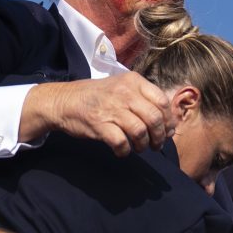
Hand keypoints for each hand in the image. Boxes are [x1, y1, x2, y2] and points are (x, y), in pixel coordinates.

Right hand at [21, 73, 174, 156]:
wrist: (64, 101)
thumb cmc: (96, 97)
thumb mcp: (121, 87)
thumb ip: (144, 101)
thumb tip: (169, 126)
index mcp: (133, 81)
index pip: (162, 101)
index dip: (168, 120)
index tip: (167, 131)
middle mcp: (124, 93)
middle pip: (154, 118)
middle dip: (159, 136)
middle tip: (155, 144)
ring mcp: (111, 108)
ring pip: (140, 132)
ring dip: (143, 145)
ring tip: (139, 148)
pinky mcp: (99, 124)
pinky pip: (121, 143)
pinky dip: (125, 151)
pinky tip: (122, 151)